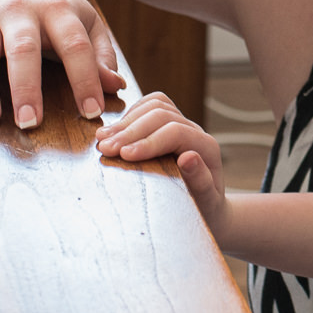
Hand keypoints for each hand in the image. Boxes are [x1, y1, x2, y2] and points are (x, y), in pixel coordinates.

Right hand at [0, 0, 125, 126]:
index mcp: (57, 9)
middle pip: (22, 48)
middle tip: (30, 123)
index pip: (74, 45)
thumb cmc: (57, 12)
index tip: (90, 112)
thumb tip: (115, 85)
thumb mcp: (86, 23)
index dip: (84, 78)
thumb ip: (101, 54)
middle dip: (26, 86)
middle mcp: (20, 11)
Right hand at [94, 92, 227, 226]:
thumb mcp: (207, 203)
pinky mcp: (167, 124)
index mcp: (206, 147)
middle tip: (105, 149)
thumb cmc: (206, 207)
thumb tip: (188, 158)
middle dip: (130, 131)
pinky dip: (128, 115)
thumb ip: (201, 181)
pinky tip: (113, 132)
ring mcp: (181, 123)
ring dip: (126, 121)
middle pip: (161, 114)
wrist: (209, 206)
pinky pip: (148, 106)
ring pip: (154, 105)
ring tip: (102, 139)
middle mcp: (195, 130)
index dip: (148, 142)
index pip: (175, 132)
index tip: (124, 156)